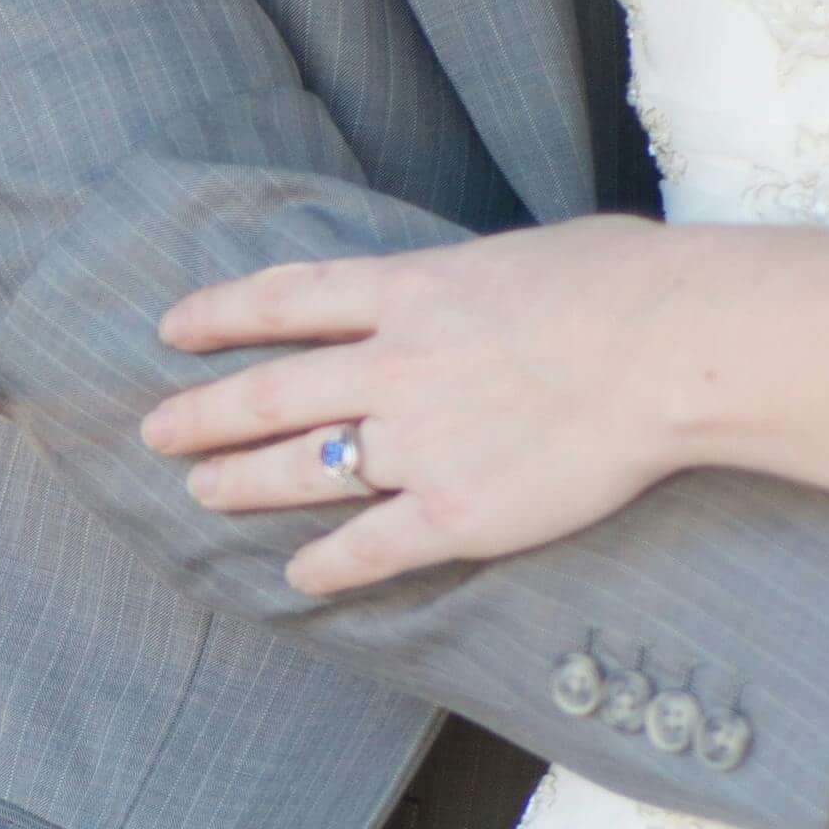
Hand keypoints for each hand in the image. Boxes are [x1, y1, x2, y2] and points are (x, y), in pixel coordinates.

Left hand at [144, 222, 686, 593]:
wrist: (672, 348)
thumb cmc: (630, 284)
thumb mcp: (531, 252)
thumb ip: (480, 281)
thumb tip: (484, 289)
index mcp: (410, 291)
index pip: (286, 301)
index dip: (220, 316)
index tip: (172, 329)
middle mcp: (393, 367)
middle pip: (269, 394)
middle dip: (202, 415)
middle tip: (155, 432)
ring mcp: (417, 442)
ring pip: (301, 468)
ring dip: (241, 483)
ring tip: (201, 492)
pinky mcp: (454, 513)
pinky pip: (369, 546)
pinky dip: (325, 565)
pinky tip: (298, 577)